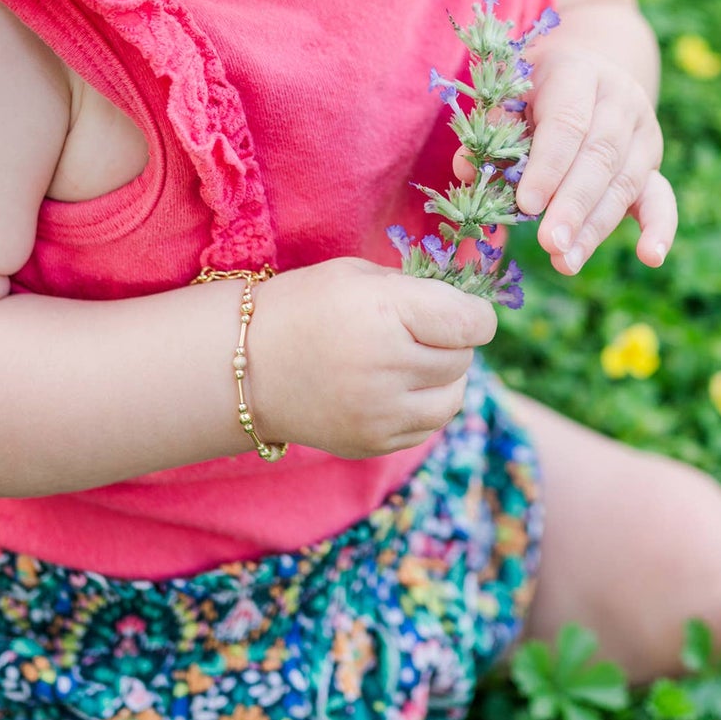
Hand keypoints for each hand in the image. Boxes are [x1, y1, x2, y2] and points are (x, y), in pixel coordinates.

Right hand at [248, 256, 497, 459]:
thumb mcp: (359, 275)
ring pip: (453, 398)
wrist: (245, 365)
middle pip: (463, 359)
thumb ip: (416, 290)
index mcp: (386, 313)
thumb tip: (467, 306)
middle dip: (455, 341)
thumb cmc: (305, 305)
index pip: (471, 323)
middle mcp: (387, 369)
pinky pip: (427, 427)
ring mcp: (380, 415)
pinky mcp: (372, 444)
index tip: (463, 308)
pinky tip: (400, 386)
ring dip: (447, 377)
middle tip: (426, 330)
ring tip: (418, 360)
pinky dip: (425, 406)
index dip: (475, 313)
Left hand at [502, 44, 677, 275]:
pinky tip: (650, 257)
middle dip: (573, 204)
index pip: (568, 122)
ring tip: (565, 262)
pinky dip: (660, 228)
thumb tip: (466, 170)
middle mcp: (619, 99)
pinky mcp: (653, 163)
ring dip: (595, 227)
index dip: (548, 165)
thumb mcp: (510, 90)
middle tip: (550, 243)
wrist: (588, 69)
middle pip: (600, 156)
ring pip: (624, 183)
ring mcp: (643, 131)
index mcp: (578, 72)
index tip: (526, 205)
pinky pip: (662, 196)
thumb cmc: (536, 86)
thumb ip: (491, 127)